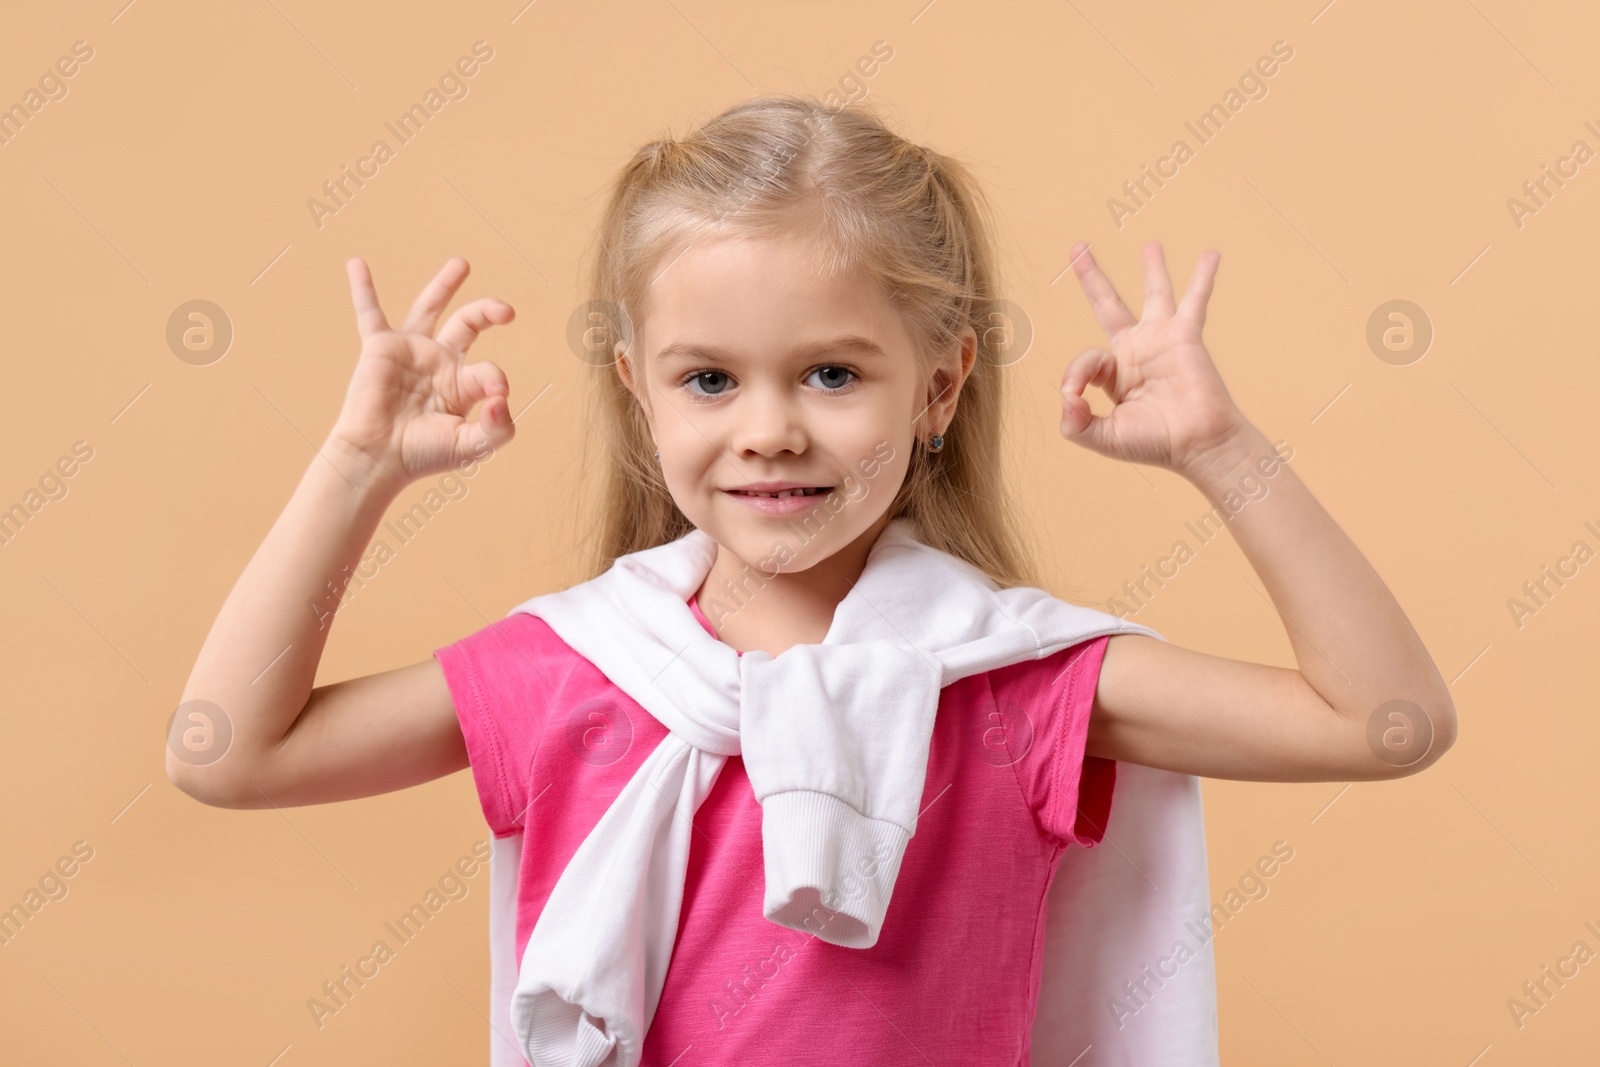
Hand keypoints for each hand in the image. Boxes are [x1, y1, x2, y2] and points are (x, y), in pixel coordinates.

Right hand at [326, 256, 515, 494]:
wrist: (378, 458)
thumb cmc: (423, 455)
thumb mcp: (472, 446)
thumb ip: (499, 426)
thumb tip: (504, 397)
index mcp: (463, 385)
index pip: (489, 370)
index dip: (497, 381)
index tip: (497, 396)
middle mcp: (439, 364)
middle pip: (468, 325)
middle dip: (487, 312)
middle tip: (506, 311)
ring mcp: (410, 353)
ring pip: (429, 309)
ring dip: (444, 285)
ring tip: (462, 264)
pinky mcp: (380, 348)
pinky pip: (369, 312)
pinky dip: (362, 288)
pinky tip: (355, 263)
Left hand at [1060, 241, 1248, 475]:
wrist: (1198, 445)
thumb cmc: (1155, 443)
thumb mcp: (1105, 437)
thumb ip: (1077, 424)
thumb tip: (1065, 399)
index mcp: (1115, 373)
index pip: (1086, 359)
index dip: (1075, 374)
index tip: (1074, 394)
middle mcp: (1136, 351)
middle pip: (1108, 304)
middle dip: (1093, 276)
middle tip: (1078, 247)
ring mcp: (1162, 339)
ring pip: (1153, 293)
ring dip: (1153, 268)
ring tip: (1150, 245)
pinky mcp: (1186, 336)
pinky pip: (1195, 300)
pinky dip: (1203, 278)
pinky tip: (1211, 254)